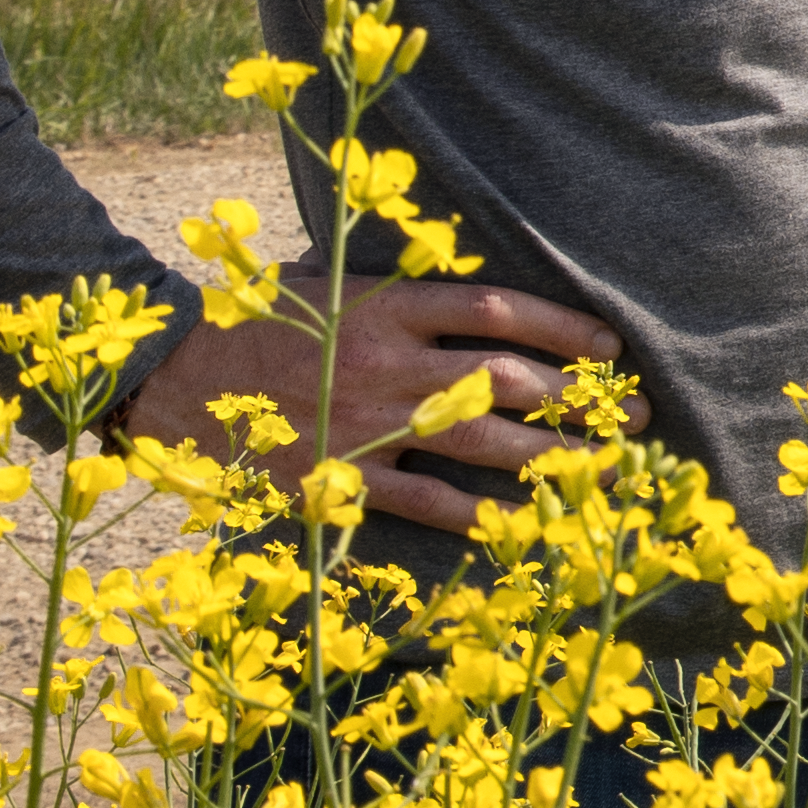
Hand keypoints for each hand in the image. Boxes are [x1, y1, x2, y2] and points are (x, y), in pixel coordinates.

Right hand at [120, 271, 634, 535]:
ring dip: (555, 458)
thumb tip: (480, 303)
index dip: (563, 329)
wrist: (173, 378)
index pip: (499, 310)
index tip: (610, 348)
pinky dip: (483, 516)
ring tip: (608, 467)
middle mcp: (389, 363)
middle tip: (634, 417)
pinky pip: (429, 504)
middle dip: (580, 399)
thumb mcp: (332, 283)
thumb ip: (402, 296)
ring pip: (485, 444)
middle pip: (509, 379)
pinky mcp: (346, 480)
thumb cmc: (260, 322)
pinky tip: (528, 524)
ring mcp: (369, 425)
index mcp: (389, 306)